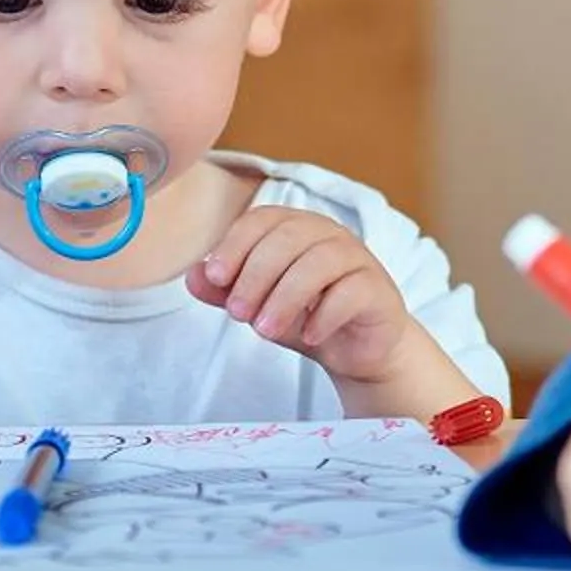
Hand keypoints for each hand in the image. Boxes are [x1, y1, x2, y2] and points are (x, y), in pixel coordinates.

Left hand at [188, 206, 482, 420]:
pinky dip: (324, 314)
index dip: (235, 244)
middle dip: (255, 275)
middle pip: (289, 237)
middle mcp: (328, 235)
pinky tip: (309, 336)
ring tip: (264, 331)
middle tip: (237, 314)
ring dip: (285, 297)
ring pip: (320, 262)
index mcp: (296, 228)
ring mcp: (357, 259)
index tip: (215, 277)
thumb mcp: (258, 306)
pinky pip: (351, 291)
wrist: (357, 351)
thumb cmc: (306, 318)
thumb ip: (225, 291)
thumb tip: (192, 276)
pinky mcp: (378, 289)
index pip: (262, 219)